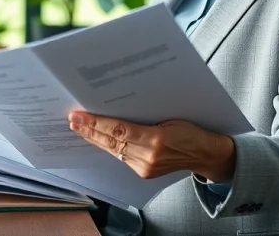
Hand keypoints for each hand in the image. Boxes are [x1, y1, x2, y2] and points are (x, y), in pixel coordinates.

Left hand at [68, 111, 235, 180]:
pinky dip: (107, 146)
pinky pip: (120, 157)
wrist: (206, 154)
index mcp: (157, 139)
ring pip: (113, 150)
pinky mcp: (144, 172)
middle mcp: (149, 156)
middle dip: (89, 130)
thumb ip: (144, 116)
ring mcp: (145, 167)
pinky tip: (96, 138)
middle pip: (111, 141)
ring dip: (94, 138)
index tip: (79, 115)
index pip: (118, 129)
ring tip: (78, 127)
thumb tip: (116, 105)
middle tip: (72, 119)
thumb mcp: (171, 116)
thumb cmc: (192, 130)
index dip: (96, 123)